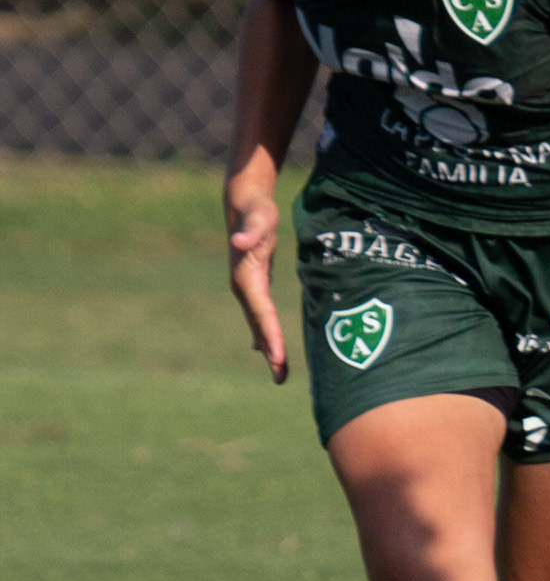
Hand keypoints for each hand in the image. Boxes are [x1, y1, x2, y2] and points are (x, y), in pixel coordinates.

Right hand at [227, 189, 288, 383]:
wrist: (243, 203)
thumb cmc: (256, 210)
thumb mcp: (258, 217)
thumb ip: (251, 229)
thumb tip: (238, 239)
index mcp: (246, 278)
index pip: (261, 312)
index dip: (269, 334)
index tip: (276, 356)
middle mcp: (244, 287)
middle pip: (259, 324)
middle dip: (270, 350)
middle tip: (280, 376)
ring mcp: (247, 288)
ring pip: (258, 323)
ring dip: (267, 347)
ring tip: (278, 372)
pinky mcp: (254, 284)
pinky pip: (259, 315)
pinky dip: (263, 333)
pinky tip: (265, 349)